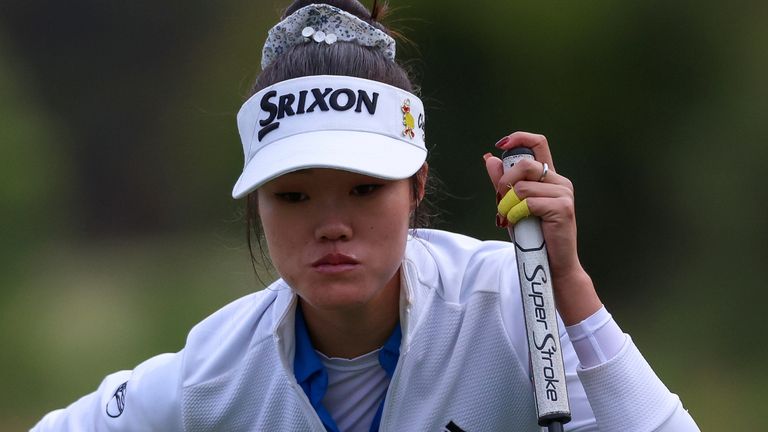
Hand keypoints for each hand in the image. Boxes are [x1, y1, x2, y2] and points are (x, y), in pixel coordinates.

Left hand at [483, 131, 600, 324]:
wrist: (551, 265)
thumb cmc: (532, 237)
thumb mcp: (512, 205)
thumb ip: (502, 183)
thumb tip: (490, 159)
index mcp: (549, 177)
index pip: (538, 143)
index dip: (519, 138)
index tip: (500, 144)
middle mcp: (559, 181)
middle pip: (524, 164)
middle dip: (504, 183)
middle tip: (500, 202)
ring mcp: (564, 194)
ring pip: (522, 186)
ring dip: (507, 204)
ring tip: (509, 218)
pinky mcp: (563, 208)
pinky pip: (528, 202)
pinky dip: (516, 214)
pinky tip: (518, 224)